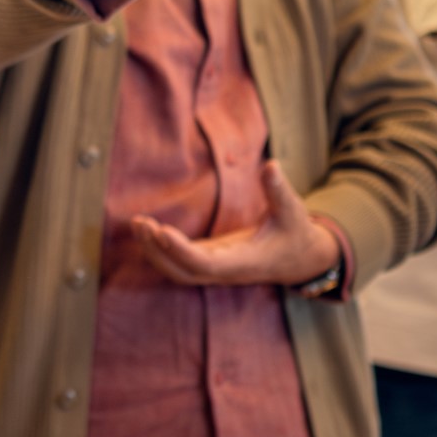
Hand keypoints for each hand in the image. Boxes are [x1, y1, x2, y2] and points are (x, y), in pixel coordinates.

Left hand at [127, 163, 338, 286]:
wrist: (299, 259)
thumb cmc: (295, 233)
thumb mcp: (292, 210)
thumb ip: (278, 190)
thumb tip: (272, 165)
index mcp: (243, 263)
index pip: (205, 265)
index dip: (181, 250)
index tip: (161, 230)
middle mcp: (225, 271)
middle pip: (183, 272)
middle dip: (158, 251)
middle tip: (139, 223)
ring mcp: (216, 269)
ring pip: (177, 271)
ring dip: (154, 251)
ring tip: (137, 224)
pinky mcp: (210, 261)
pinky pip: (179, 263)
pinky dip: (160, 250)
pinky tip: (146, 229)